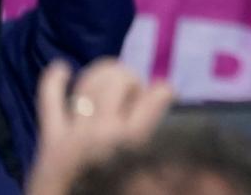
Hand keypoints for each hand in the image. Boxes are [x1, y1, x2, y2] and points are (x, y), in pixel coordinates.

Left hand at [25, 60, 174, 194]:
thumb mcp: (152, 184)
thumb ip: (172, 165)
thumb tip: (203, 155)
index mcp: (133, 140)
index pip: (158, 94)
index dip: (166, 91)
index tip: (166, 99)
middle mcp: (103, 130)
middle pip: (120, 79)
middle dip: (132, 80)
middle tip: (133, 99)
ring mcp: (73, 131)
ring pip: (89, 82)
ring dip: (102, 75)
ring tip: (110, 84)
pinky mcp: (50, 138)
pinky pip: (47, 100)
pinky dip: (52, 80)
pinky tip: (61, 67)